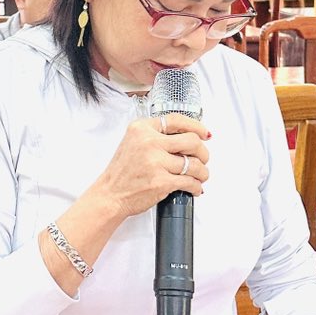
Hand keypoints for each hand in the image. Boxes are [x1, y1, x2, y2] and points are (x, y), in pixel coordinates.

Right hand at [92, 112, 209, 219]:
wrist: (111, 194)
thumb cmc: (122, 172)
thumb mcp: (133, 142)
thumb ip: (155, 135)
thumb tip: (186, 137)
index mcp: (142, 129)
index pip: (177, 120)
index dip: (196, 126)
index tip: (204, 133)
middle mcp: (149, 142)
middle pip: (192, 141)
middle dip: (203, 152)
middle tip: (202, 158)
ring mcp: (156, 162)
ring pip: (195, 164)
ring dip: (203, 172)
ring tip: (200, 175)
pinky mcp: (162, 182)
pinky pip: (190, 182)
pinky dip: (196, 186)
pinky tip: (194, 187)